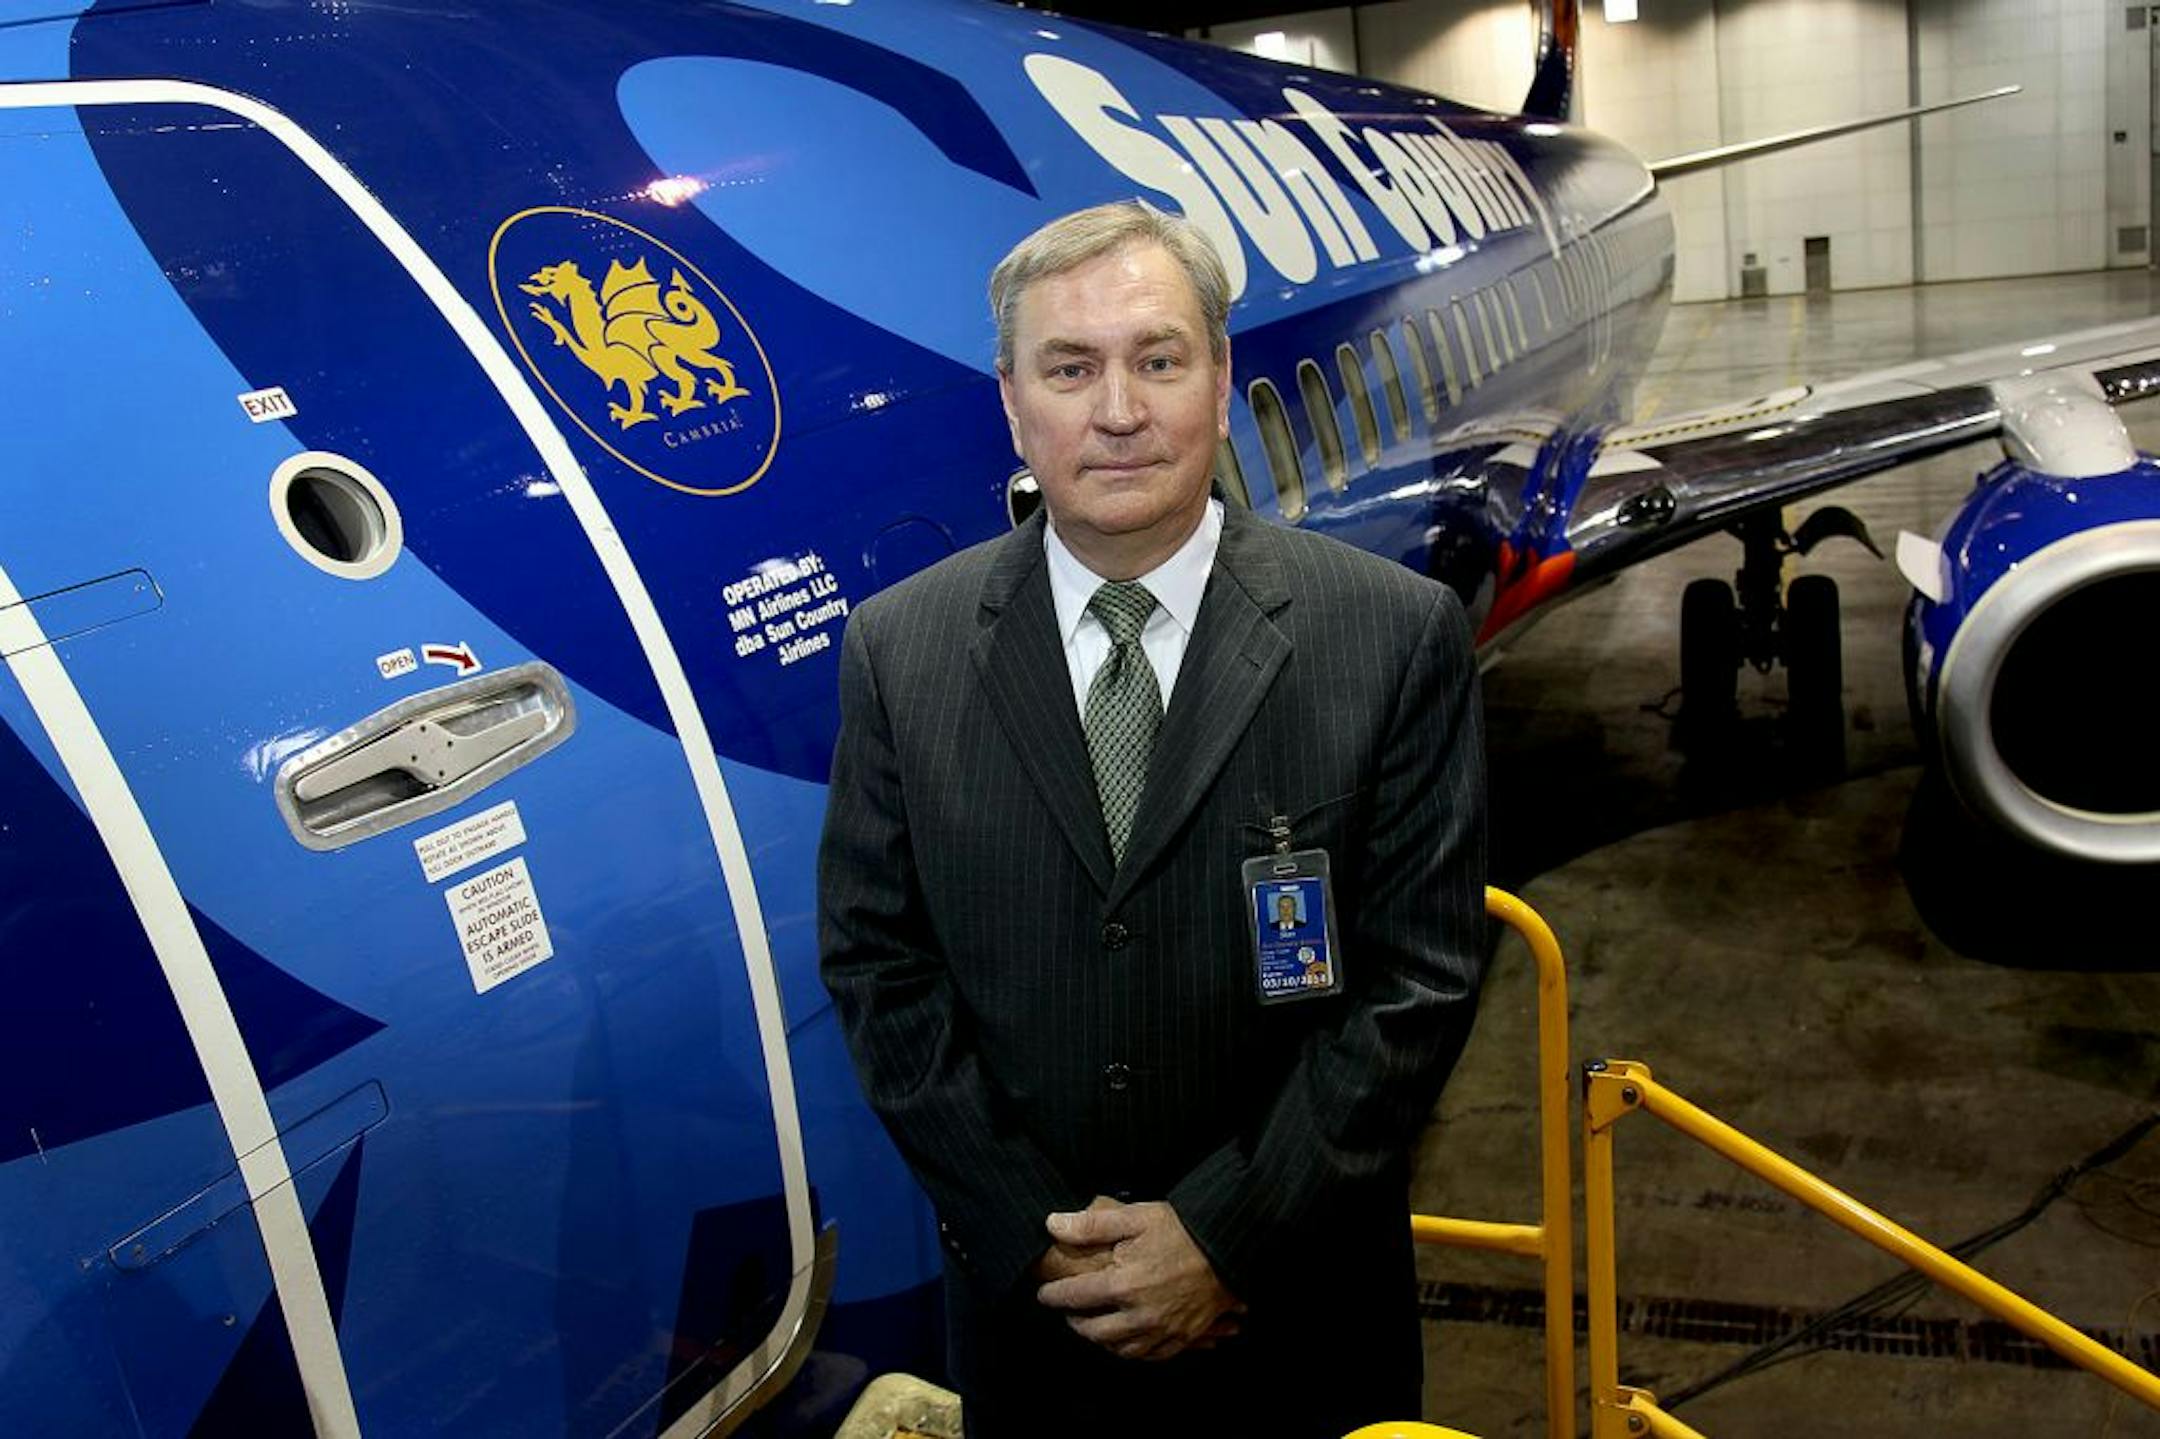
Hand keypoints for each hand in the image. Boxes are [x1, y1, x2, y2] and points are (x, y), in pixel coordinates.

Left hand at [1035, 1200, 1242, 1360]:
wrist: (1228, 1247)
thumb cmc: (1180, 1230)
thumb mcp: (1135, 1217)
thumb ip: (1091, 1223)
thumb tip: (1052, 1223)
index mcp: (1124, 1285)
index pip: (1075, 1296)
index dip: (1054, 1296)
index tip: (1043, 1294)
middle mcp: (1140, 1315)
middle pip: (1093, 1331)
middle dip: (1075, 1322)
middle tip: (1068, 1312)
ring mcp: (1162, 1331)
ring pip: (1119, 1349)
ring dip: (1100, 1341)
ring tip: (1093, 1327)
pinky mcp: (1182, 1338)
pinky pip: (1148, 1356)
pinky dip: (1131, 1351)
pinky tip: (1124, 1340)